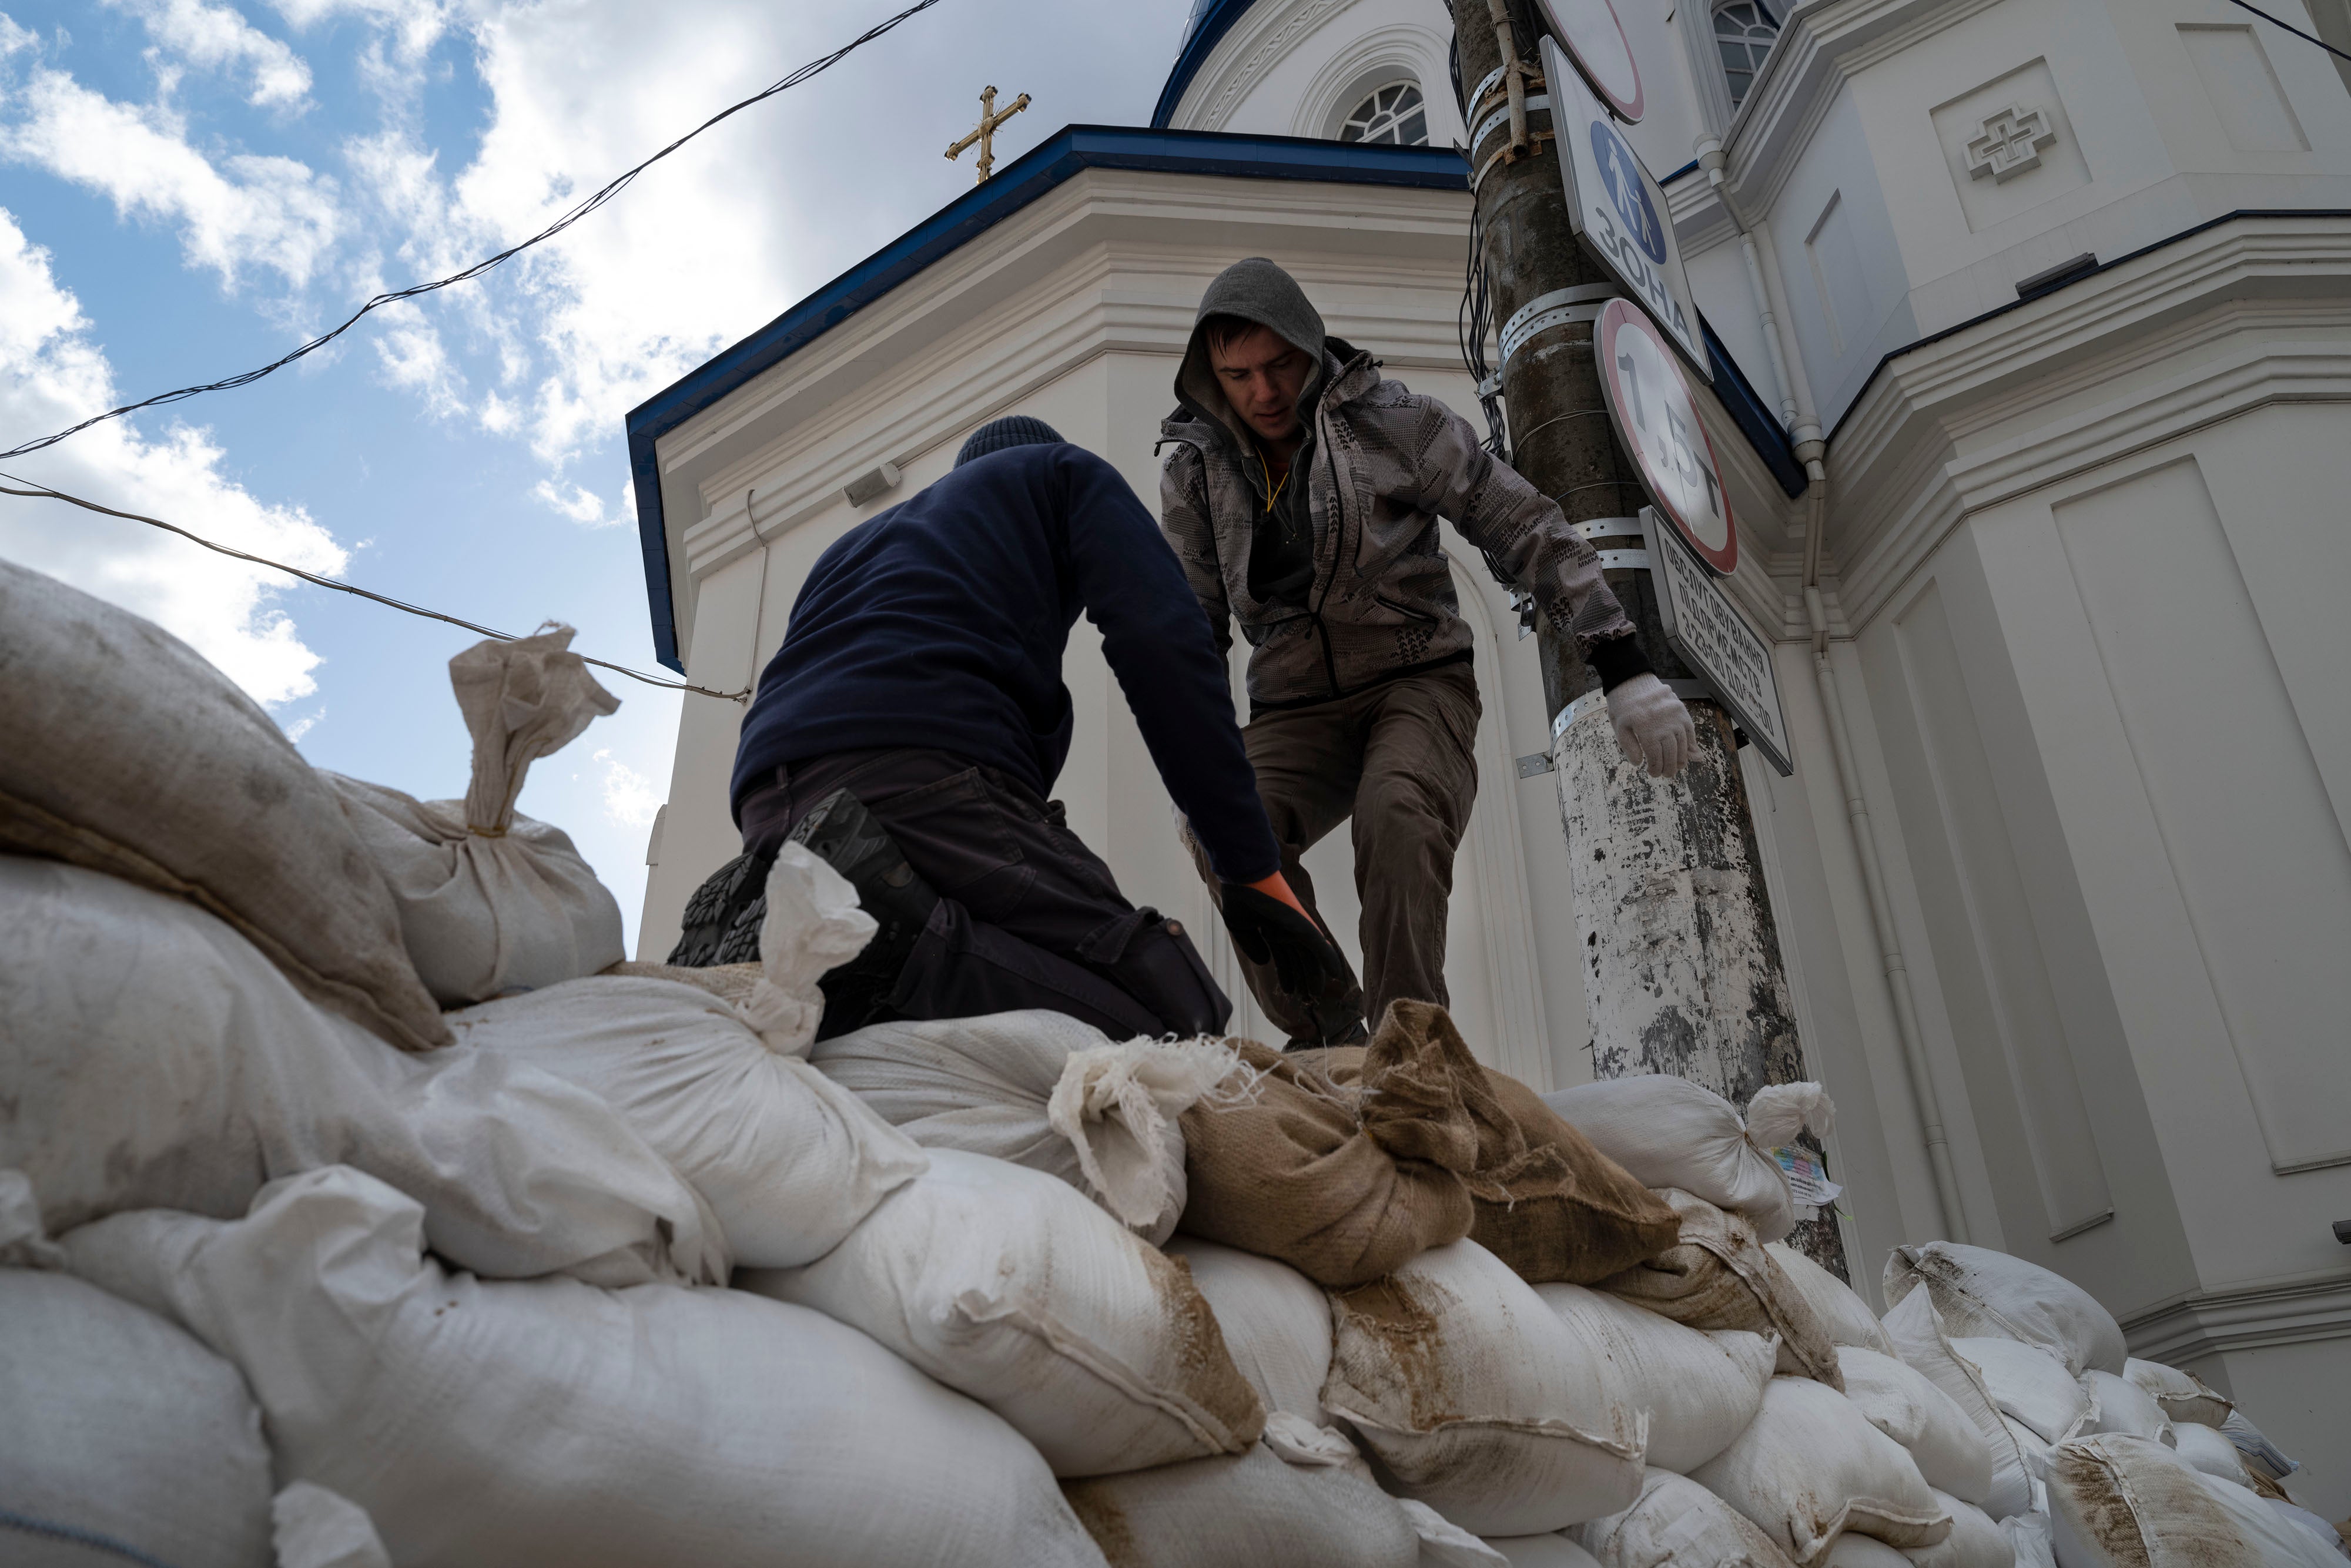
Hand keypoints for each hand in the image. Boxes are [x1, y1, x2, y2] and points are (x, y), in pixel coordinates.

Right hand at [1219, 877, 1352, 1000]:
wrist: (1242, 875)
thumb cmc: (1240, 895)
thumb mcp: (1241, 927)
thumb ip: (1252, 946)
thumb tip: (1265, 962)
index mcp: (1274, 931)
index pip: (1285, 957)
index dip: (1288, 974)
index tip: (1290, 991)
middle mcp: (1287, 930)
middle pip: (1299, 959)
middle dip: (1303, 979)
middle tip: (1308, 998)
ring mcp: (1296, 927)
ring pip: (1310, 957)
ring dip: (1315, 976)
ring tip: (1316, 995)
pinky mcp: (1302, 923)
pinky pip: (1318, 944)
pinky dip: (1328, 958)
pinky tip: (1335, 973)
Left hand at [1607, 672, 1695, 776]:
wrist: (1632, 679)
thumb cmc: (1622, 705)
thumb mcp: (1619, 727)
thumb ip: (1629, 747)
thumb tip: (1639, 763)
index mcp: (1646, 729)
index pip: (1655, 756)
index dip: (1656, 768)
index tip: (1653, 773)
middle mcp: (1664, 723)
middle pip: (1671, 753)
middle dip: (1670, 767)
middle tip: (1667, 774)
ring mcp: (1675, 716)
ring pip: (1683, 744)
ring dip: (1682, 758)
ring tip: (1678, 767)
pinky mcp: (1681, 709)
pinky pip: (1690, 730)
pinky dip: (1691, 743)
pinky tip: (1690, 753)